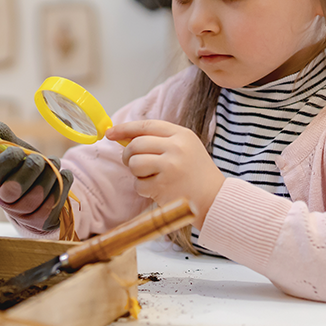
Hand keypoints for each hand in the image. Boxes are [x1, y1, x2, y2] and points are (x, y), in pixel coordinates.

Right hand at [0, 122, 73, 232]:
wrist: (41, 198)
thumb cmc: (26, 171)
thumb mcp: (17, 154)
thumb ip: (6, 139)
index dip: (11, 157)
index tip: (20, 151)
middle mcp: (5, 200)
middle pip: (16, 186)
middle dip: (34, 167)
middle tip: (41, 159)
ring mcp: (23, 213)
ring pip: (38, 193)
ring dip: (51, 173)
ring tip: (55, 164)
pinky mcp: (41, 220)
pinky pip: (55, 200)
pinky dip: (63, 183)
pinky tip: (64, 175)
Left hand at [106, 120, 224, 228]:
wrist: (215, 200)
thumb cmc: (196, 174)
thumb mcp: (185, 148)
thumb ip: (159, 140)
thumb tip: (124, 137)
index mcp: (182, 135)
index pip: (146, 126)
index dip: (125, 128)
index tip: (110, 133)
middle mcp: (176, 147)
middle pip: (136, 145)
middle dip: (128, 156)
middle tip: (134, 164)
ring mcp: (170, 166)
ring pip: (134, 163)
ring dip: (137, 173)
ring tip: (152, 177)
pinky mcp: (163, 186)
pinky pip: (139, 185)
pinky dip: (144, 189)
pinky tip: (159, 190)